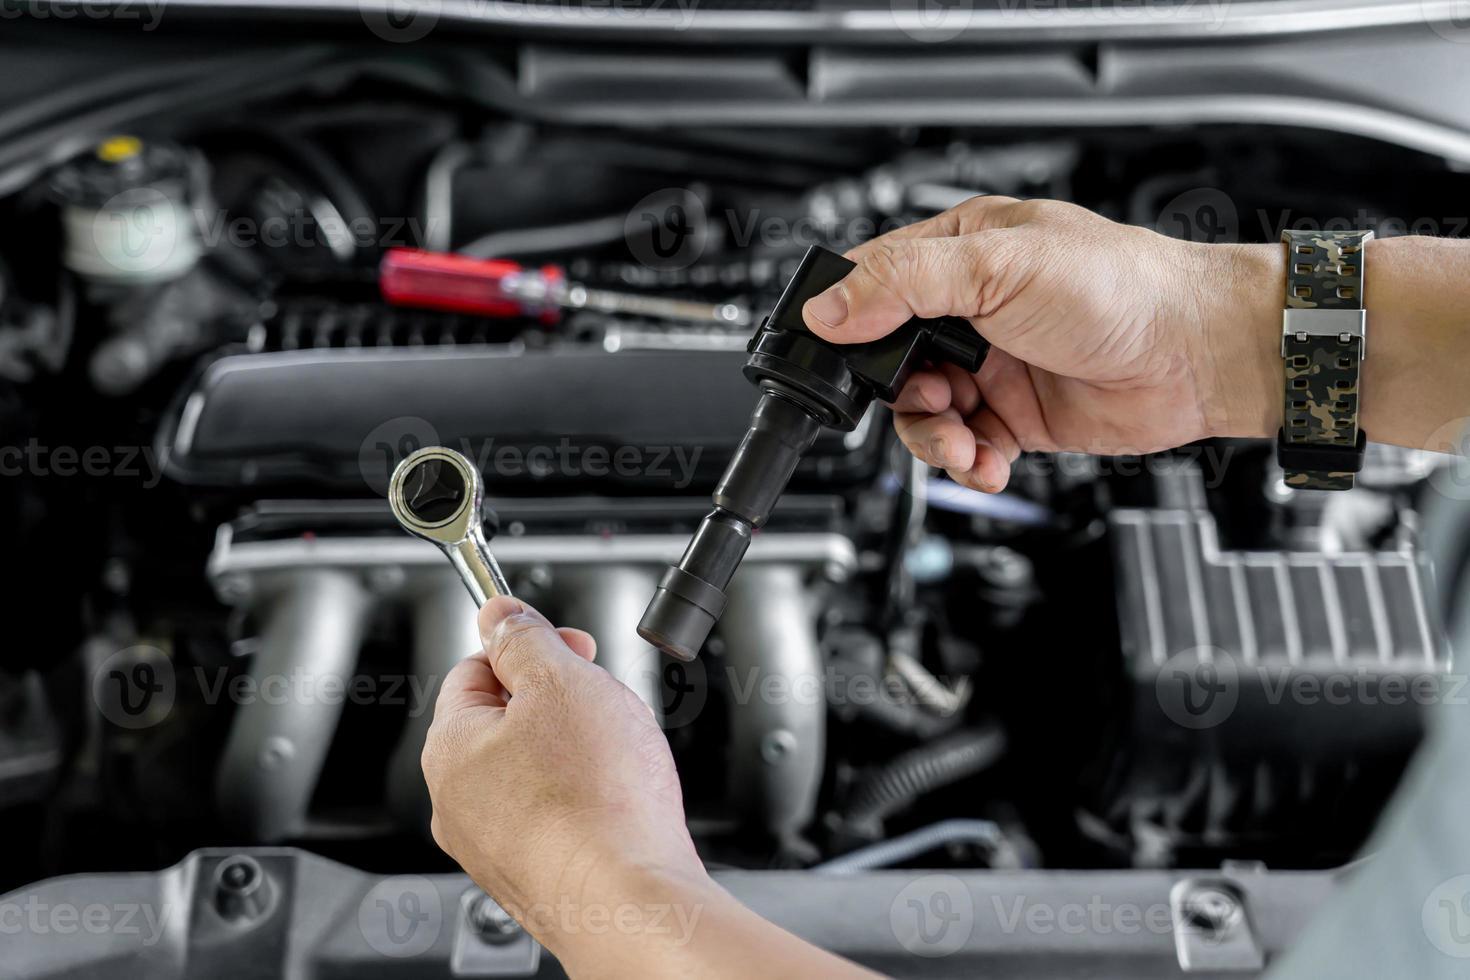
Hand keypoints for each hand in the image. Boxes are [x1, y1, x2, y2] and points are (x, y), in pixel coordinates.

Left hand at [422, 598, 875, 978]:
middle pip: (506, 722)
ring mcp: (493, 846)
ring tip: (620, 761)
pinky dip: (587, 803)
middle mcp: (458, 801)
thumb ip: (527, 640)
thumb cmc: (597, 803)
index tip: (570, 645)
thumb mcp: (564, 682)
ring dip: (577, 754)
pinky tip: (620, 805)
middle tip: (604, 704)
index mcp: (451, 744)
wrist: (628, 901)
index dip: (529, 647)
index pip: (476, 668)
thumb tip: (500, 614)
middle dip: (561, 704)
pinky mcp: (533, 879)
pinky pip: (556, 820)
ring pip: (534, 773)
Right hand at [801, 197, 1282, 491]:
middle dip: (899, 393)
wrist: (1195, 354)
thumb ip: (905, 285)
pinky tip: (988, 462)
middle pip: (890, 361)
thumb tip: (830, 308)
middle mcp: (971, 309)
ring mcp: (992, 365)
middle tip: (931, 399)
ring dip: (934, 437)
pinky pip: (965, 447)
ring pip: (923, 412)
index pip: (874, 283)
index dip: (850, 323)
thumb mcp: (999, 267)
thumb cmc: (1121, 286)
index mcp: (961, 252)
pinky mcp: (1015, 416)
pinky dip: (969, 463)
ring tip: (964, 443)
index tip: (841, 355)